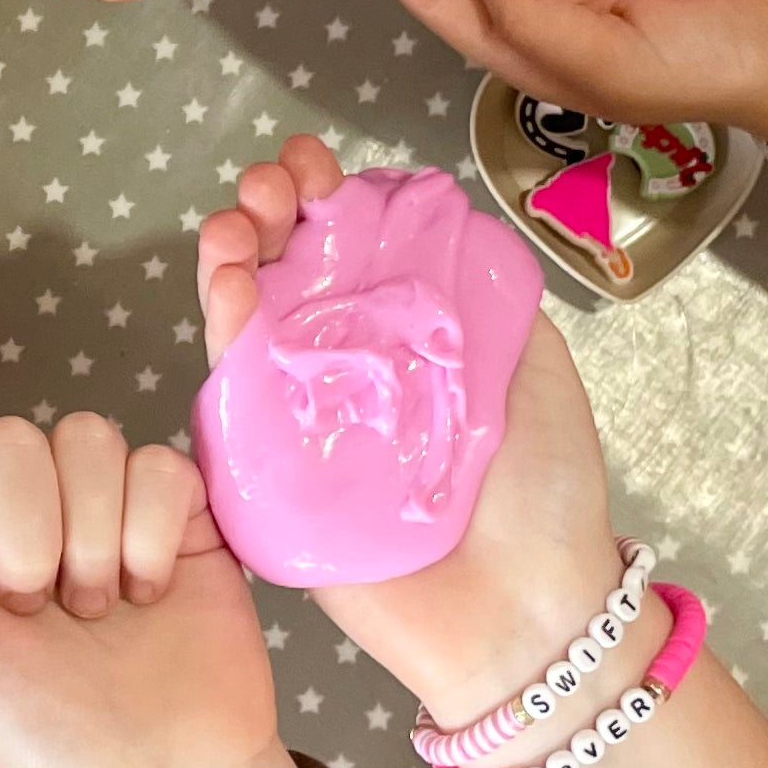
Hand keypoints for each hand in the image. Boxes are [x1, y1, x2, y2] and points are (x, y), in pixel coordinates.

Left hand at [0, 390, 295, 767]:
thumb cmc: (30, 722)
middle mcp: (27, 498)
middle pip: (12, 435)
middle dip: (23, 531)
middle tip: (36, 608)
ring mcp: (105, 496)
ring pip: (88, 439)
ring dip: (89, 537)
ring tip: (95, 609)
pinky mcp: (179, 505)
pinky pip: (159, 465)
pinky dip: (150, 534)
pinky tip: (147, 591)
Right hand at [197, 133, 624, 728]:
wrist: (534, 606)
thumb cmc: (545, 486)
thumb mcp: (533, 359)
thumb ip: (484, 288)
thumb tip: (427, 216)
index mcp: (403, 334)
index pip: (347, 246)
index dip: (324, 197)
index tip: (315, 162)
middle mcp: (344, 367)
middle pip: (286, 271)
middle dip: (270, 211)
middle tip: (272, 182)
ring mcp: (300, 418)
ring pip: (247, 321)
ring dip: (231, 255)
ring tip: (234, 221)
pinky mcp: (267, 473)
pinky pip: (232, 397)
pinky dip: (222, 328)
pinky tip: (228, 281)